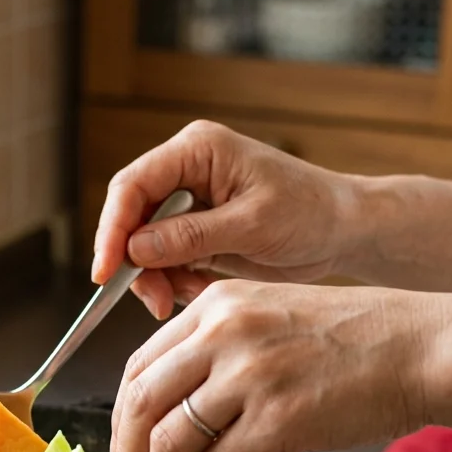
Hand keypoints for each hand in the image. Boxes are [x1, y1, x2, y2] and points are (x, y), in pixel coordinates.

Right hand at [92, 120, 361, 318]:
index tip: (106, 272)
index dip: (112, 230)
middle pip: (131, 218)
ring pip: (143, 245)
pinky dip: (174, 281)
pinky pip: (165, 260)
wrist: (345, 231)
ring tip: (184, 298)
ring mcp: (189, 202)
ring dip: (156, 278)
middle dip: (136, 263)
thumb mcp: (251, 225)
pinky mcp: (196, 231)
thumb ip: (190, 236)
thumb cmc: (310, 213)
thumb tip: (135, 249)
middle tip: (156, 301)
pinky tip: (199, 290)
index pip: (132, 186)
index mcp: (197, 150)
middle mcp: (186, 171)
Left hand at [111, 280, 451, 451]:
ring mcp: (249, 375)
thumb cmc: (353, 339)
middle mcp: (223, 333)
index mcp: (215, 306)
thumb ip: (217, 349)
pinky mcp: (277, 419)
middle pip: (141, 403)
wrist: (422, 348)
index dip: (121, 416)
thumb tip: (174, 411)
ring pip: (169, 440)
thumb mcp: (269, 316)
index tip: (125, 446)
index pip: (138, 365)